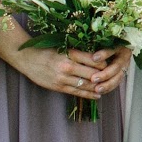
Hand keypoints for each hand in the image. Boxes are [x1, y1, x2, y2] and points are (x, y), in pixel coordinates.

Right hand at [12, 44, 126, 99]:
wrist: (27, 58)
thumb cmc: (47, 50)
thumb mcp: (63, 47)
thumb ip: (79, 52)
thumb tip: (98, 56)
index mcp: (70, 53)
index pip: (94, 60)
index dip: (105, 63)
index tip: (112, 64)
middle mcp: (68, 66)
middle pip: (93, 73)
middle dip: (105, 76)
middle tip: (114, 77)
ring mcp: (63, 78)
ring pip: (86, 85)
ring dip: (99, 87)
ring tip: (108, 87)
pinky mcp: (58, 87)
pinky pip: (77, 92)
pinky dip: (89, 94)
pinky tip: (97, 95)